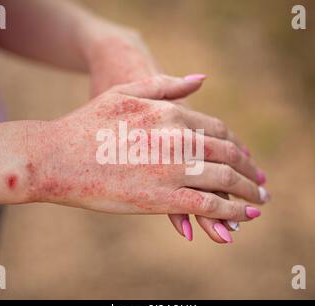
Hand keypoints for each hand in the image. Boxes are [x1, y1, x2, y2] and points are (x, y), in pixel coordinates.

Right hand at [85, 28, 268, 243]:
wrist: (54, 155)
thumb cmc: (86, 123)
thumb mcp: (126, 91)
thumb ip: (166, 85)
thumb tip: (201, 79)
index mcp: (170, 112)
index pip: (218, 129)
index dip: (235, 146)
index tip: (243, 158)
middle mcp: (177, 138)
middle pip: (228, 153)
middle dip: (249, 170)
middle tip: (261, 183)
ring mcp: (171, 168)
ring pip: (224, 179)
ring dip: (247, 192)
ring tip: (259, 202)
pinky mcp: (161, 198)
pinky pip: (208, 205)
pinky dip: (230, 212)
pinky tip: (243, 218)